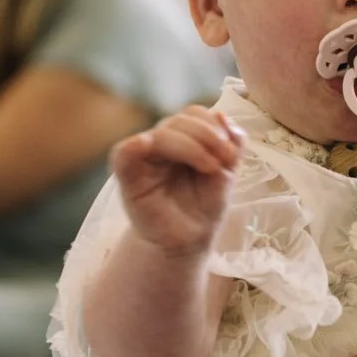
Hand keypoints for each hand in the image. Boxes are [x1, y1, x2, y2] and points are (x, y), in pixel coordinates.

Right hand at [111, 104, 245, 256]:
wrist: (187, 242)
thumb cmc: (203, 207)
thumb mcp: (226, 174)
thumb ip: (231, 145)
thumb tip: (221, 113)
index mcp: (184, 139)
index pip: (194, 115)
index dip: (215, 126)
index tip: (231, 153)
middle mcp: (162, 143)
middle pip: (181, 119)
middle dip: (208, 135)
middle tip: (224, 159)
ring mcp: (144, 157)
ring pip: (162, 132)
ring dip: (192, 145)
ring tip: (211, 167)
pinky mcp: (128, 175)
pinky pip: (125, 152)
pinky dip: (138, 145)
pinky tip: (149, 146)